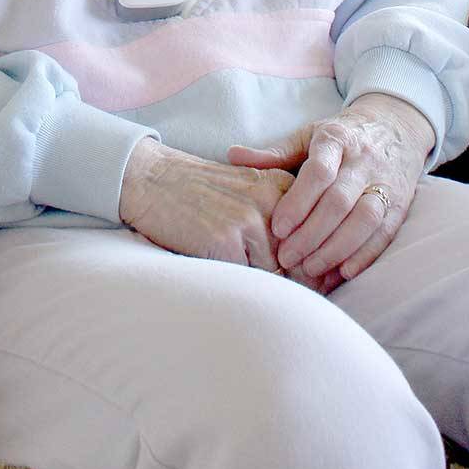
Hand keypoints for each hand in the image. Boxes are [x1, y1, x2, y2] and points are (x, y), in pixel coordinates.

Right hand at [119, 140, 303, 278]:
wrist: (153, 179)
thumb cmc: (201, 193)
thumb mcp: (248, 192)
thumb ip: (280, 223)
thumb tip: (315, 274)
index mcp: (280, 185)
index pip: (315, 235)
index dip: (313, 263)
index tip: (310, 280)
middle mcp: (270, 200)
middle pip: (301, 258)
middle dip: (296, 280)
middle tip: (283, 290)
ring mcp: (248, 220)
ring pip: (277, 273)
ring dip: (264, 283)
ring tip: (243, 274)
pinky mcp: (226, 241)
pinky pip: (248, 280)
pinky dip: (238, 282)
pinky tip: (222, 267)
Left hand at [228, 94, 433, 287]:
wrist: (394, 126)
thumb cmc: (340, 137)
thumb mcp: (308, 136)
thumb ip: (274, 153)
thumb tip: (232, 156)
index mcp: (336, 139)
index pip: (318, 172)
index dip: (298, 202)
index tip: (277, 227)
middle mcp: (363, 161)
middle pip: (339, 201)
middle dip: (312, 234)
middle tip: (287, 257)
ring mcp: (384, 183)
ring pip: (365, 219)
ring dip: (337, 249)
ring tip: (311, 268)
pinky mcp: (400, 204)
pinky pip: (385, 233)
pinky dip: (366, 255)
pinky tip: (344, 272)